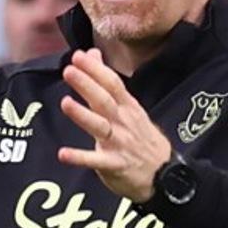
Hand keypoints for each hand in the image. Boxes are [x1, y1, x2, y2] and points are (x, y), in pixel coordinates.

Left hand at [58, 49, 172, 203]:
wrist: (164, 173)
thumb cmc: (140, 136)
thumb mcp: (128, 106)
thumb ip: (107, 82)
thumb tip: (92, 54)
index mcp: (127, 106)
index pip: (112, 83)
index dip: (95, 70)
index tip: (79, 56)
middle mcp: (123, 122)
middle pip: (104, 101)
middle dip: (87, 85)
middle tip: (69, 71)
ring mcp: (119, 143)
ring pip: (100, 127)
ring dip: (83, 115)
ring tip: (65, 103)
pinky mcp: (114, 164)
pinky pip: (95, 161)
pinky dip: (80, 158)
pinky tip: (63, 154)